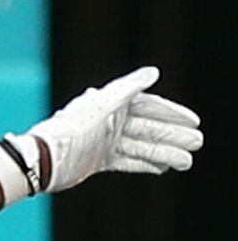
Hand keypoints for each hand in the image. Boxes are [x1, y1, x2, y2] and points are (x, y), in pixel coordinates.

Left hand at [6, 66, 200, 195]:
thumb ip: (128, 88)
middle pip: (149, 128)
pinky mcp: (98, 160)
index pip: (149, 107)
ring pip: (141, 146)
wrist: (44, 160)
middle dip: (173, 135)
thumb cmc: (71, 129)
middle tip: (198, 142)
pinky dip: (144, 163)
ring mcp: (104, 142)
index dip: (172, 113)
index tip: (194, 121)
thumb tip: (153, 72)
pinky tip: (162, 168)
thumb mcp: (102, 106)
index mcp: (111, 105)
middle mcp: (109, 123)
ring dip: (165, 152)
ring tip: (187, 160)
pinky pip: (127, 161)